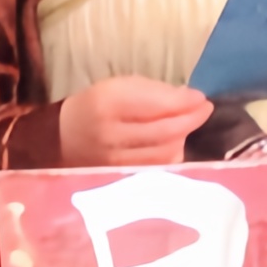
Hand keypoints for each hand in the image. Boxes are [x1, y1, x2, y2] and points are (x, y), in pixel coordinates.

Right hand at [57, 76, 213, 165]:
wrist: (62, 139)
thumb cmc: (96, 107)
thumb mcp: (119, 87)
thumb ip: (155, 91)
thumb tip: (192, 98)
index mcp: (107, 103)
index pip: (156, 104)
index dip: (184, 103)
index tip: (201, 98)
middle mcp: (110, 135)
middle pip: (165, 131)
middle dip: (191, 119)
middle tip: (204, 110)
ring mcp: (115, 163)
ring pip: (165, 153)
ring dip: (183, 138)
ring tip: (185, 126)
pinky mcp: (121, 180)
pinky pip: (158, 169)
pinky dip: (171, 156)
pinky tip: (174, 145)